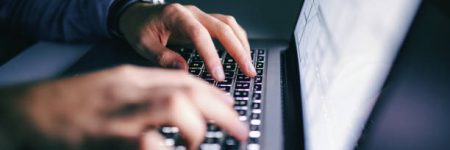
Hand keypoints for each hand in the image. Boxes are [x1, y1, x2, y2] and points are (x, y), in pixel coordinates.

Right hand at [18, 65, 246, 148]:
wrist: (30, 111)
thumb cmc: (74, 104)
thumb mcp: (114, 88)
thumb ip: (147, 92)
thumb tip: (185, 101)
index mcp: (132, 78)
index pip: (185, 80)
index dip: (215, 95)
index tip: (231, 108)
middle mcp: (129, 90)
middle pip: (187, 91)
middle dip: (220, 110)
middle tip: (239, 128)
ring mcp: (118, 113)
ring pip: (172, 107)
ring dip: (196, 127)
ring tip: (199, 145)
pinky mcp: (106, 137)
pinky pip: (147, 143)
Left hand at [119, 3, 256, 80]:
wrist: (136, 15)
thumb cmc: (139, 28)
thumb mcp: (143, 44)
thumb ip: (163, 57)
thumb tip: (184, 70)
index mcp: (176, 15)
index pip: (200, 34)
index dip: (211, 55)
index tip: (218, 75)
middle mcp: (192, 12)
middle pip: (222, 27)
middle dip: (238, 50)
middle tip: (247, 71)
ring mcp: (200, 15)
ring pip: (229, 25)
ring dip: (241, 44)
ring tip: (249, 64)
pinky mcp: (204, 21)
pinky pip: (226, 27)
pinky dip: (237, 39)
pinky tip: (242, 53)